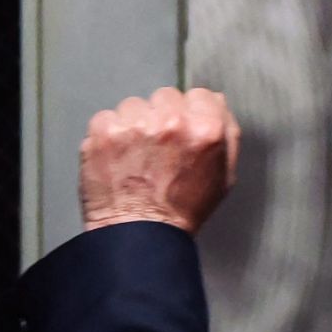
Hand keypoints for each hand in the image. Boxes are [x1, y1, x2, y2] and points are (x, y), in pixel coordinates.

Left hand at [79, 87, 240, 233]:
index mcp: (206, 130)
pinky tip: (117, 158)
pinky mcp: (103, 130)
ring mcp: (134, 124)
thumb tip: (216, 102)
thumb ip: (227, 135)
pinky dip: (110, 135)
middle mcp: (171, 121)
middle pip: (167, 96)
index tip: (183, 132)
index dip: (193, 113)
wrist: (139, 236)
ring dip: (135, 124)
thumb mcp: (224, 177)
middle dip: (164, 116)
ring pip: (135, 105)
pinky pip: (108, 117)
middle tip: (159, 147)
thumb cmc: (184, 210)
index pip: (200, 95)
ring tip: (135, 154)